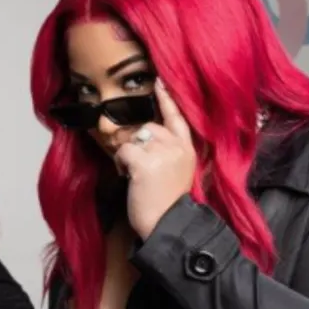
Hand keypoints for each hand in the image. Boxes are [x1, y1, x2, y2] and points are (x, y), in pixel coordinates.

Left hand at [115, 78, 197, 239]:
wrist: (167, 226)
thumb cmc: (168, 206)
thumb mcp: (178, 174)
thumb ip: (169, 154)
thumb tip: (145, 139)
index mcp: (188, 150)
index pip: (177, 119)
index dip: (167, 100)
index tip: (159, 82)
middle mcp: (177, 147)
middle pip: (148, 128)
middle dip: (138, 143)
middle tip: (137, 167)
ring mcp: (162, 153)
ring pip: (134, 138)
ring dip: (128, 154)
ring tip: (134, 175)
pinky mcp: (145, 162)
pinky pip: (124, 151)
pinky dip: (120, 163)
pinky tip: (128, 177)